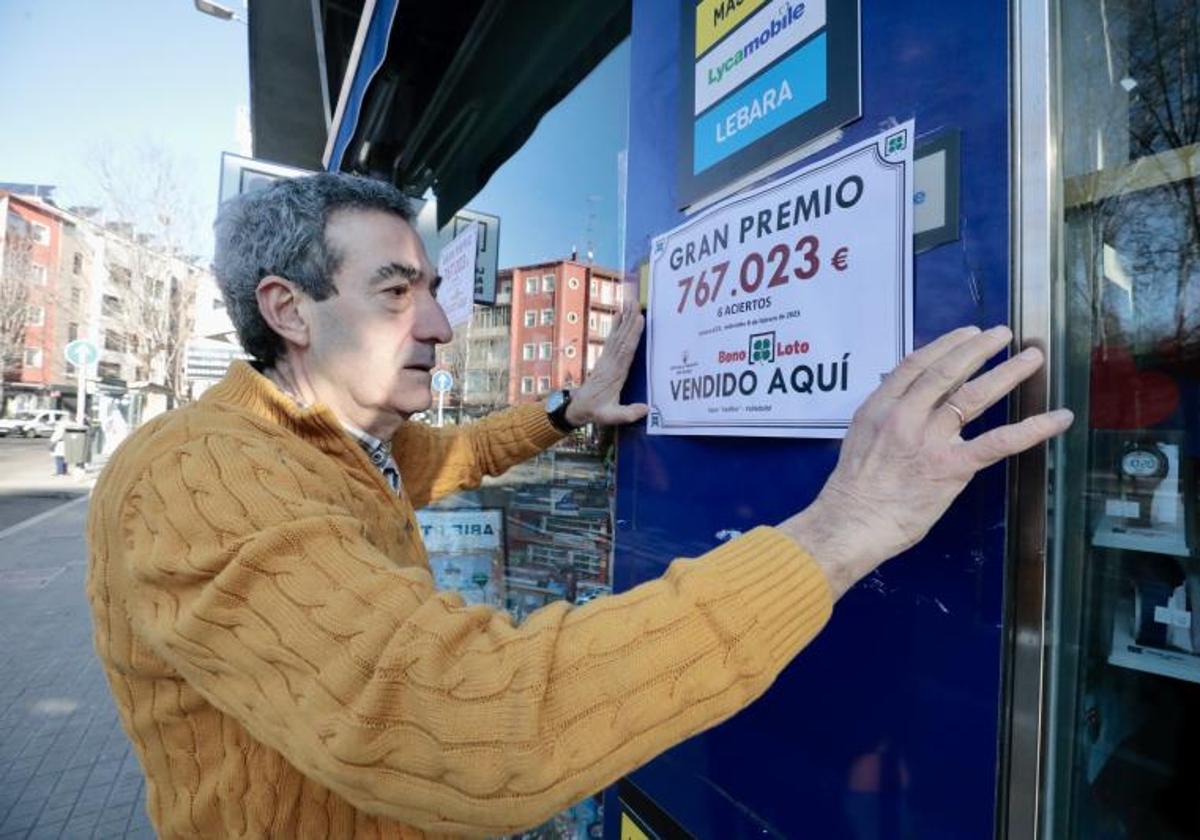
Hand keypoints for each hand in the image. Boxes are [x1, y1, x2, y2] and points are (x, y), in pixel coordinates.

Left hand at [563, 299, 648, 426]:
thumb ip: (627, 414)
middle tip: (636, 303)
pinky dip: (617, 326)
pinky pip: (612, 339)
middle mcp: (610, 363)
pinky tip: (619, 314)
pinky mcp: (605, 359)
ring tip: (630, 302)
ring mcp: (606, 360)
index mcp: (615, 375)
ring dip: (624, 319)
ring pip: (617, 336)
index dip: (633, 335)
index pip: (626, 351)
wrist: (578, 407)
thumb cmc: (596, 412)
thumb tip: (646, 408)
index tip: (639, 320)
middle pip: (622, 338)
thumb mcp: (610, 417)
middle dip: (630, 321)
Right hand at [780, 325, 1072, 598]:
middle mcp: (904, 416)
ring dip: (1007, 373)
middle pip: (947, 371)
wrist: (852, 523)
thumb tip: (910, 405)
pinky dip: (1032, 428)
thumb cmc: (853, 490)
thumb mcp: (860, 438)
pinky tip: (1057, 418)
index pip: (916, 364)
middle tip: (1003, 334)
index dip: (946, 344)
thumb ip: (886, 417)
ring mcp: (929, 439)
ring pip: (974, 396)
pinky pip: (999, 442)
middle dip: (979, 348)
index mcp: (880, 407)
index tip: (967, 333)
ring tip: (1031, 358)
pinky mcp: (951, 466)